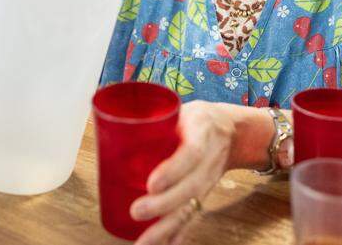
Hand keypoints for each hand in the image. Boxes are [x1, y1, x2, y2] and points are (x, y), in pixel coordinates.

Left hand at [131, 101, 235, 244]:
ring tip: (144, 243)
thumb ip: (153, 118)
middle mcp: (208, 161)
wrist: (231, 133)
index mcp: (202, 132)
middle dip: (163, 204)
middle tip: (137, 212)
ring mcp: (207, 181)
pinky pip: (192, 216)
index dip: (173, 171)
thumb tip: (110, 124)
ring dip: (166, 227)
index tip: (151, 184)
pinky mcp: (203, 194)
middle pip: (190, 187)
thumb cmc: (196, 120)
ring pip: (189, 207)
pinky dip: (179, 233)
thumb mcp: (181, 110)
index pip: (191, 153)